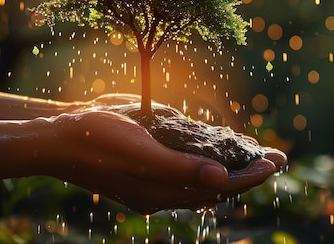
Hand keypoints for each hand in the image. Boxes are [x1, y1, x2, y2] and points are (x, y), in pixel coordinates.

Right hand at [49, 110, 285, 213]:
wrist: (56, 139)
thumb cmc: (95, 137)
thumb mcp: (139, 148)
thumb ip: (180, 168)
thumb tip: (222, 180)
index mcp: (162, 190)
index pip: (220, 187)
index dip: (251, 175)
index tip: (277, 160)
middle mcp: (160, 194)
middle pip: (216, 189)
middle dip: (248, 173)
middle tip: (277, 158)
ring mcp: (151, 187)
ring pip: (201, 185)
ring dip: (230, 172)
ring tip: (254, 157)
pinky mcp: (143, 177)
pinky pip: (184, 178)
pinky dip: (206, 168)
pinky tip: (214, 156)